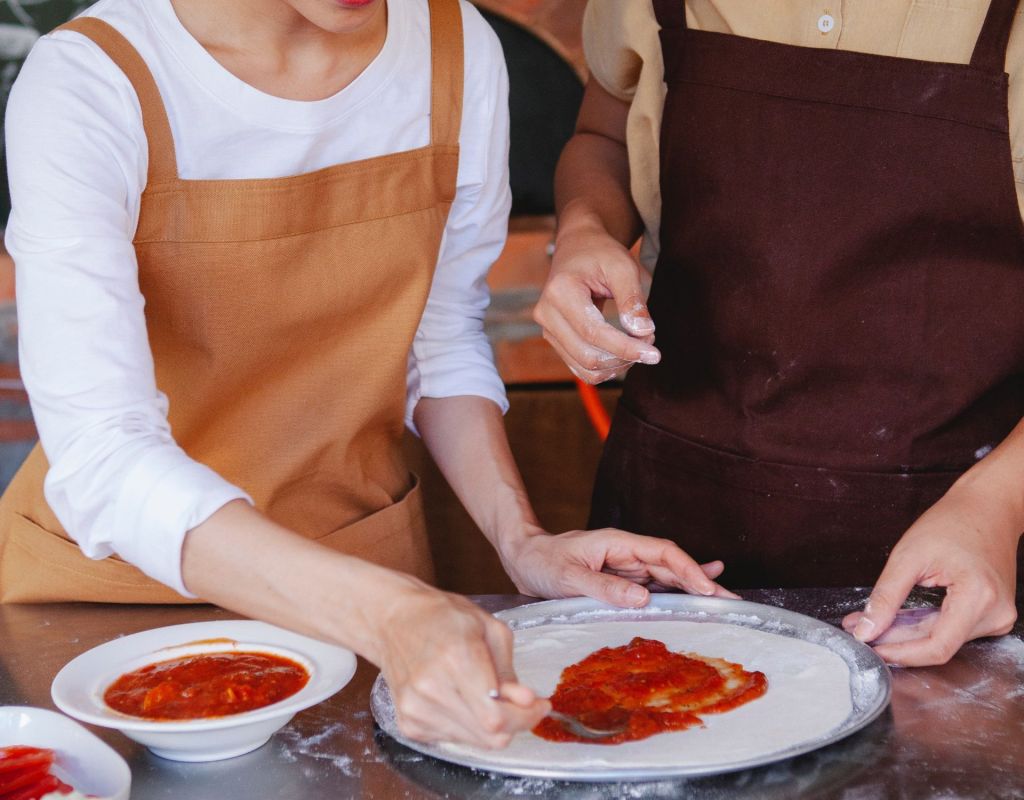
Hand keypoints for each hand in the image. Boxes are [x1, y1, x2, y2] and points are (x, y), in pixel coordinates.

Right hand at [374, 579, 549, 747]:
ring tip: (487, 696)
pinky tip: (463, 700)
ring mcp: (416, 709)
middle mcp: (432, 688)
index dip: (525, 716)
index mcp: (456, 658)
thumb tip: (526, 702)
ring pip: (475, 742)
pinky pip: (454, 740)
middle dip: (515, 722)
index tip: (539, 704)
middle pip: (490, 735)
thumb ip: (508, 669)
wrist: (393, 620)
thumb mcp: (488, 628)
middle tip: (521, 703)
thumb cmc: (442, 617)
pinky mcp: (408, 723)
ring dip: (491, 725)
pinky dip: (468, 725)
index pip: (497, 716)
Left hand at [501, 528, 739, 606]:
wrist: (524, 558)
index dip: (688, 569)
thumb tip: (642, 598)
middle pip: (673, 565)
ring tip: (725, 603)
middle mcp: (627, 553)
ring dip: (695, 589)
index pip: (662, 553)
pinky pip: (655, 585)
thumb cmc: (542, 563)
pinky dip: (678, 588)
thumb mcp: (567, 578)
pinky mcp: (622, 580)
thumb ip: (603, 588)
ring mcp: (627, 566)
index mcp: (617, 543)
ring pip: (668, 577)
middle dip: (702, 583)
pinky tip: (701, 587)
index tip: (707, 588)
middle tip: (731, 603)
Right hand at [534, 210, 659, 383]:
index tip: (654, 353)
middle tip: (650, 343)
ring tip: (638, 347)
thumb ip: (632, 299)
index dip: (626, 348)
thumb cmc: (600, 253)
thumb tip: (643, 332)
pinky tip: (623, 354)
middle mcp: (546, 313)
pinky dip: (606, 368)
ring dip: (616, 366)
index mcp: (560, 292)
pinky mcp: (555, 339)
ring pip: (584, 368)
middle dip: (624, 357)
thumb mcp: (622, 266)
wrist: (577, 247)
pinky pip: (580, 367)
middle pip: (587, 355)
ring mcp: (547, 329)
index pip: (594, 333)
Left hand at [842, 479, 1019, 666]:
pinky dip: (923, 625)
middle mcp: (995, 613)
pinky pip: (951, 628)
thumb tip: (866, 629)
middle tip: (860, 629)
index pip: (938, 647)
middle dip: (895, 640)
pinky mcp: (991, 614)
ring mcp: (997, 616)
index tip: (871, 647)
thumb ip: (886, 596)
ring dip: (906, 633)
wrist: (987, 508)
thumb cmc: (952, 523)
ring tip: (871, 621)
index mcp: (979, 597)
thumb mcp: (908, 557)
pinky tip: (897, 619)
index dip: (901, 653)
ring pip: (942, 638)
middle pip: (937, 644)